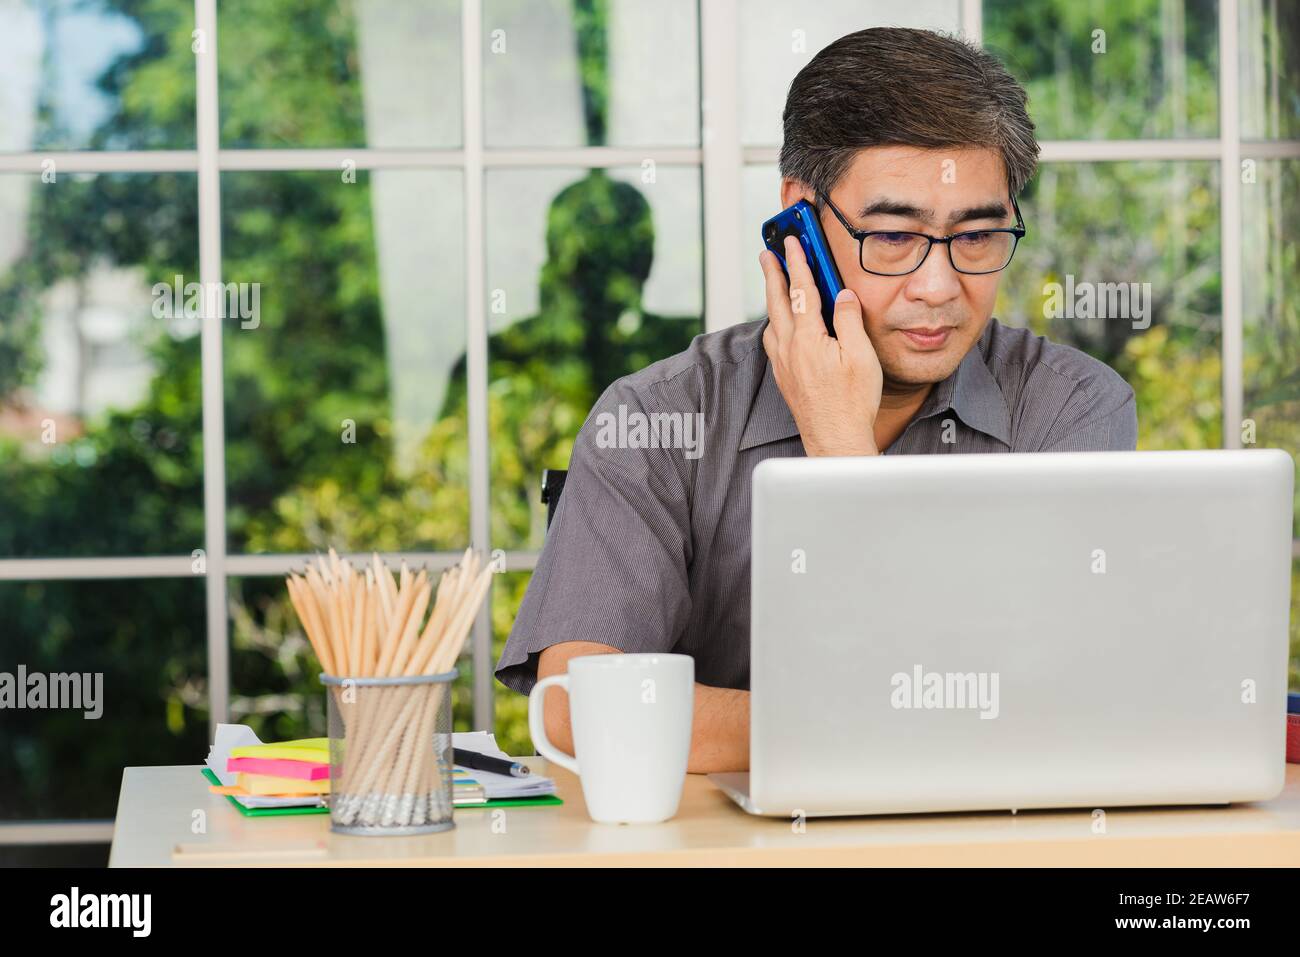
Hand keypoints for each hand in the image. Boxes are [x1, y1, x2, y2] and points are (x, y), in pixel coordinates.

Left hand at [759, 236, 883, 455]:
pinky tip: (781, 324)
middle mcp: (788, 348)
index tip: (790, 241)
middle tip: (768, 253)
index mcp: (807, 338)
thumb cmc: (852, 403)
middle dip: (773, 274)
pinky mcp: (784, 377)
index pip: (800, 289)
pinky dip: (775, 322)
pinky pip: (773, 340)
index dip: (796, 262)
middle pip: (776, 301)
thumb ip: (848, 319)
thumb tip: (842, 294)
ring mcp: (783, 364)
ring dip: (772, 298)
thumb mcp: (860, 355)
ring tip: (775, 283)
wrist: (835, 440)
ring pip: (772, 321)